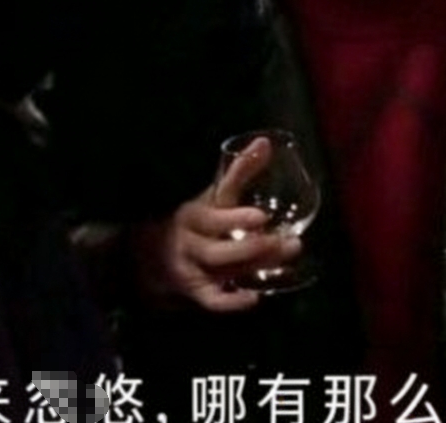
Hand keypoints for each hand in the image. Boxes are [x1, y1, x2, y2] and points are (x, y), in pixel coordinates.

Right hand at [133, 138, 301, 311]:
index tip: (262, 217)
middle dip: (254, 247)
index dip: (236, 218)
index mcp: (193, 216)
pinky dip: (233, 303)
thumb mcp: (214, 194)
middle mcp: (190, 243)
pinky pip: (213, 302)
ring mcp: (191, 270)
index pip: (213, 218)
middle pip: (219, 251)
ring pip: (221, 272)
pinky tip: (256, 297)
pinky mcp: (197, 292)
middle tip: (290, 242)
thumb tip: (265, 142)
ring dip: (255, 266)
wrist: (156, 254)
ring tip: (286, 257)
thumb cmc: (198, 219)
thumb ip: (240, 171)